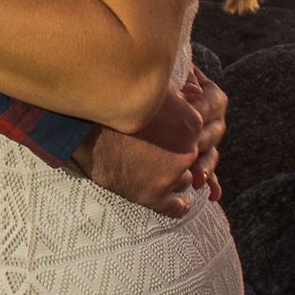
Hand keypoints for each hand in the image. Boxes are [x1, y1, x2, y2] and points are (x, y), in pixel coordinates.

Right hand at [75, 68, 225, 216]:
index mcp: (192, 121)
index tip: (195, 114)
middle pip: (204, 150)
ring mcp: (171, 175)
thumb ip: (180, 89)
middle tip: (179, 143)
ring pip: (190, 177)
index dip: (205, 111)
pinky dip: (178, 204)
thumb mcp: (152, 88)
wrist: (81, 128)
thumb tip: (196, 88)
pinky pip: (176, 206)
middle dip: (193, 144)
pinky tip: (179, 201)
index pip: (213, 117)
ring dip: (181, 171)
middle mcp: (187, 150)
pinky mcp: (153, 195)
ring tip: (164, 166)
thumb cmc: (114, 102)